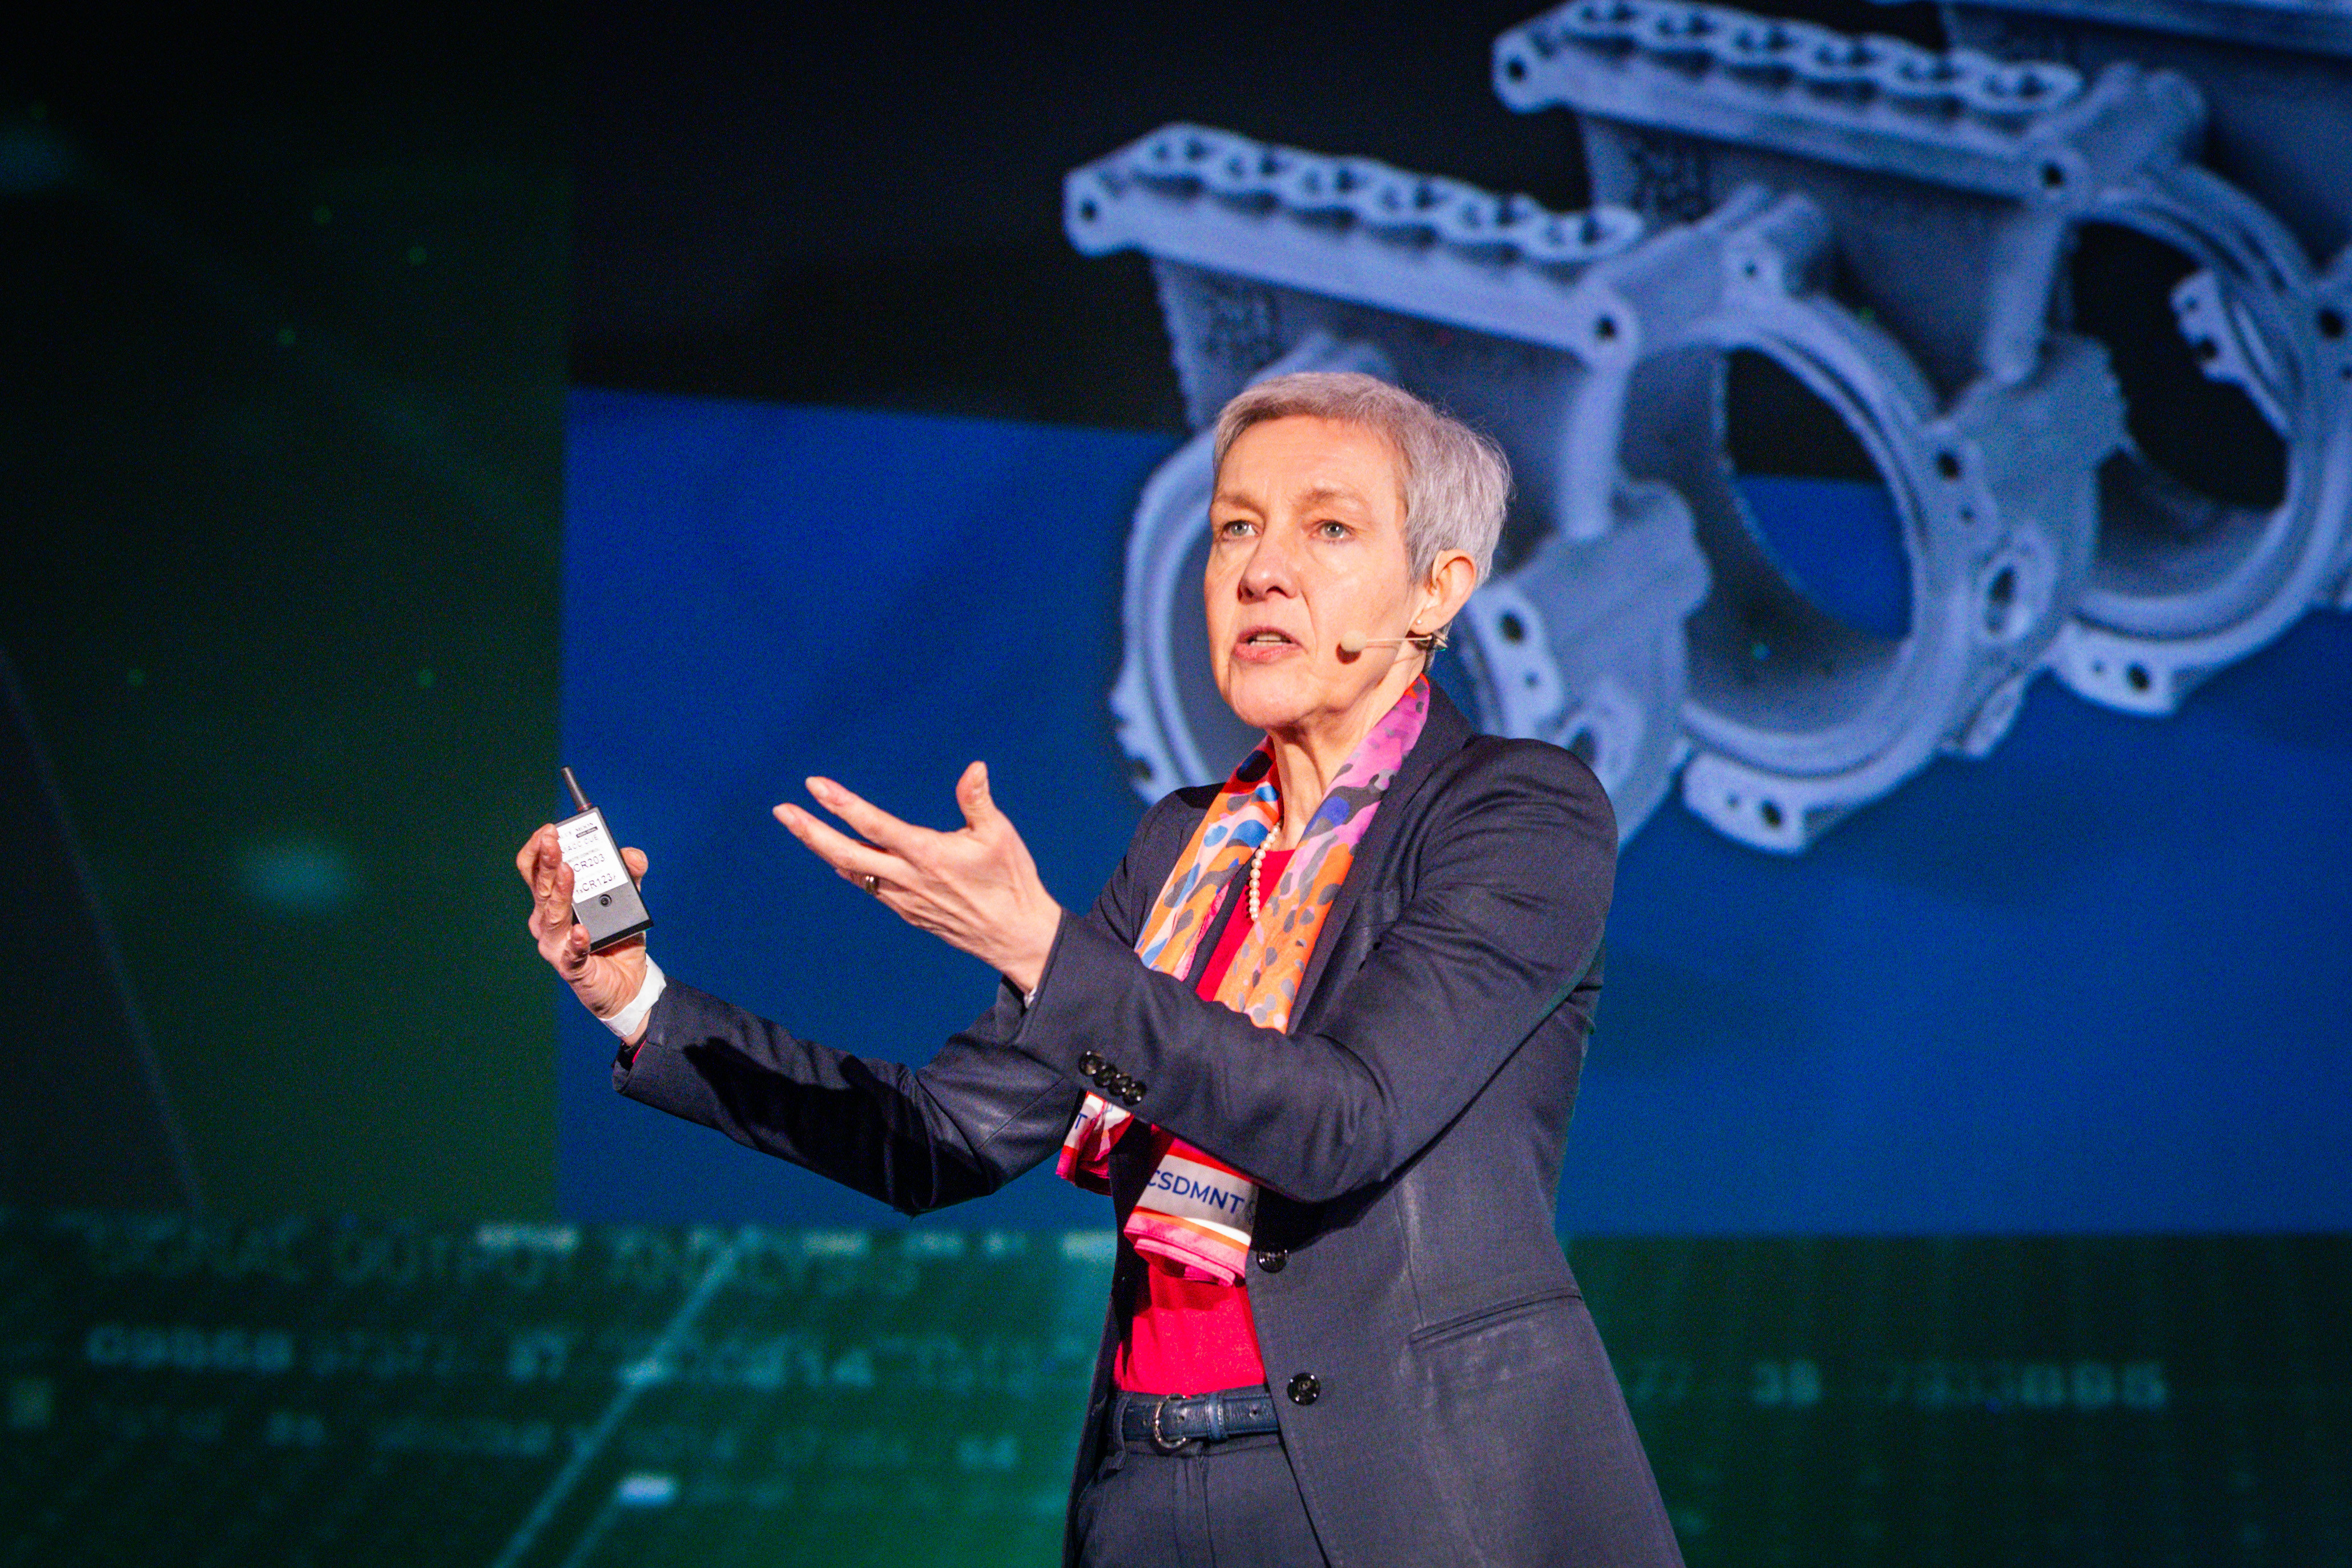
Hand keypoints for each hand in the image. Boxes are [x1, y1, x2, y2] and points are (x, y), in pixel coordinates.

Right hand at [517, 825, 652, 1036]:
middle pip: (540, 888)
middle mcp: (548, 921)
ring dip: (559, 892)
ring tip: (567, 871)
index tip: (550, 830)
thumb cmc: (618, 937)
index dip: (538, 850)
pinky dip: (576, 941)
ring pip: (552, 916)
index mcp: (555, 901)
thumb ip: (631, 875)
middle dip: (546, 860)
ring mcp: (557, 945)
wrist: (630, 983)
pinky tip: (582, 931)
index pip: (535, 872)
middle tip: (552, 839)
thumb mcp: (628, 900)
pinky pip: (572, 953)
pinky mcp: (572, 967)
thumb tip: (632, 855)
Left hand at [774, 761, 1062, 994]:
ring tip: (800, 826)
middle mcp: (906, 878)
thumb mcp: (1000, 835)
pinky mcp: (906, 911)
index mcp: (926, 854)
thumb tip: (974, 767)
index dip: (841, 803)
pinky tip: (838, 856)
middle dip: (810, 831)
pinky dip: (848, 868)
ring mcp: (902, 898)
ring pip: (852, 871)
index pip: (873, 824)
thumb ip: (977, 800)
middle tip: (781, 810)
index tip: (815, 785)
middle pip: (845, 853)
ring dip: (824, 848)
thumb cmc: (1011, 881)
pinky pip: (867, 886)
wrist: (1014, 935)